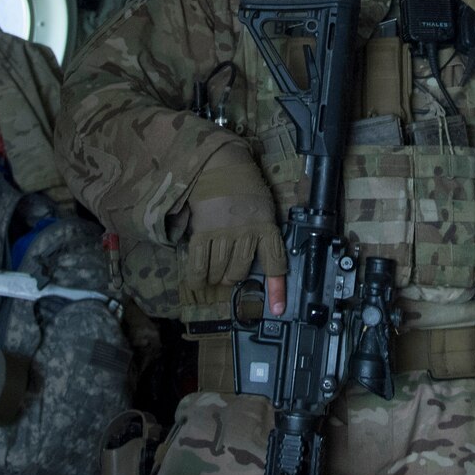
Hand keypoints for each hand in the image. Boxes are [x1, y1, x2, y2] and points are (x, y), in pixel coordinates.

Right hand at [183, 149, 286, 314]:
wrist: (221, 165)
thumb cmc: (245, 188)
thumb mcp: (264, 208)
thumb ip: (262, 232)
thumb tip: (258, 261)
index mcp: (266, 226)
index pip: (275, 262)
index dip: (276, 288)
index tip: (277, 309)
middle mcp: (247, 232)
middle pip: (241, 270)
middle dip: (233, 278)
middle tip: (229, 276)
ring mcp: (224, 232)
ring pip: (220, 270)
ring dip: (216, 277)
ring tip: (214, 276)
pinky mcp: (203, 230)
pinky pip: (199, 262)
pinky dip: (197, 276)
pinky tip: (197, 281)